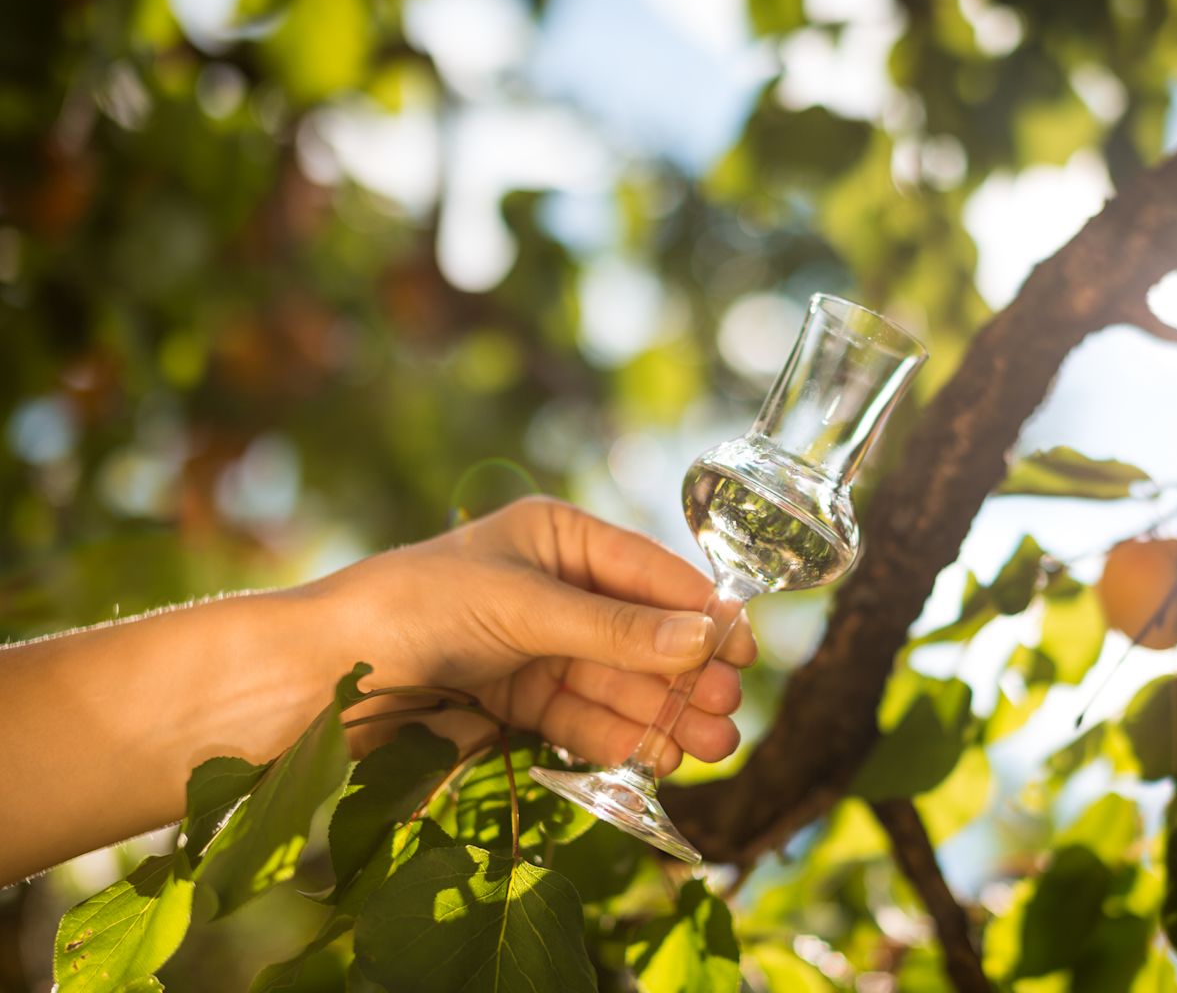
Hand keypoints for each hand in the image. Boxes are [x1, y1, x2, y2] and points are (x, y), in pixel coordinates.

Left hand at [311, 497, 755, 775]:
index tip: (742, 647)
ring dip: (663, 715)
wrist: (314, 682)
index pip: (646, 572)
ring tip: (710, 748)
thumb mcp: (521, 608)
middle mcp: (552, 590)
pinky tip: (659, 758)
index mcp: (555, 538)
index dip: (698, 611)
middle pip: (639, 635)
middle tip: (726, 711)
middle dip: (683, 674)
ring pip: (617, 684)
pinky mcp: (517, 704)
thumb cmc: (412, 610)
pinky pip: (583, 720)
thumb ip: (613, 629)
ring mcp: (536, 650)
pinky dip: (621, 740)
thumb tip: (703, 639)